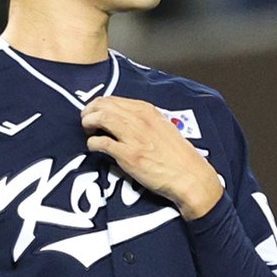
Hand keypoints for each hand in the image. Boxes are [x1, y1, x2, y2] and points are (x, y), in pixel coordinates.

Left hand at [80, 96, 223, 218]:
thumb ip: (144, 121)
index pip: (114, 99)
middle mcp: (139, 120)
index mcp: (147, 111)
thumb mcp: (163, 128)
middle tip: (86, 122)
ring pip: (99, 118)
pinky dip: (92, 144)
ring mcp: (133, 137)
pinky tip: (94, 148)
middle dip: (89, 112)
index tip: (95, 113)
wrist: (189, 177)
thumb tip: (123, 121)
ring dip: (88, 124)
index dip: (99, 105)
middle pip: (103, 105)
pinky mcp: (129, 155)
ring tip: (88, 132)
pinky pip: (101, 142)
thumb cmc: (178, 156)